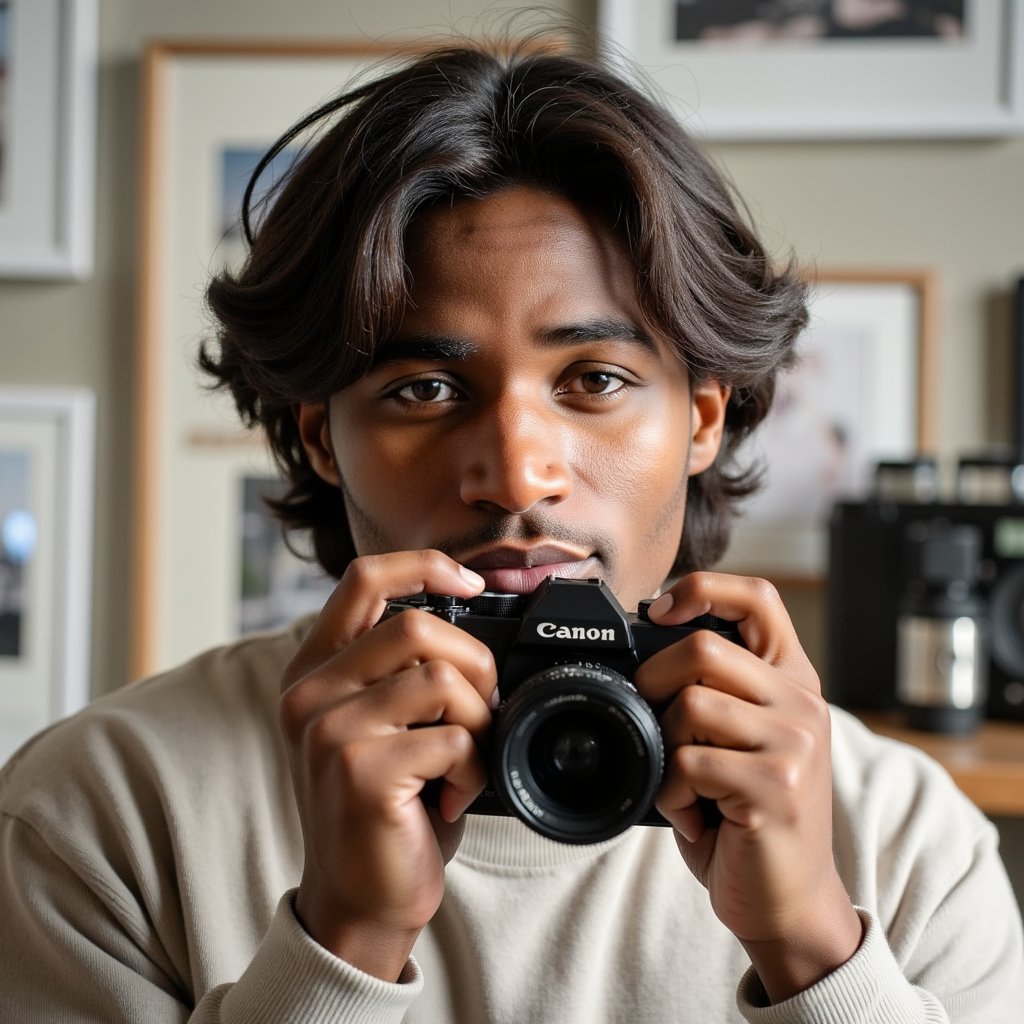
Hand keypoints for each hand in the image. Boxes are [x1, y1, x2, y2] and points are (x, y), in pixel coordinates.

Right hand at [279, 550, 494, 979]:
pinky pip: (453, 738)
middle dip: (475, 664)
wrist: (357, 901)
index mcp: (314, 670)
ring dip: (480, 721)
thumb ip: (399, 670)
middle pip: (417, 625)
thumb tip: (471, 616)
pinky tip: (453, 798)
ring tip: (465, 761)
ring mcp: (329, 731)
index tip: (471, 582)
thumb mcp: (378, 725)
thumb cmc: (384, 808)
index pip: (363, 579)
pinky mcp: (359, 772)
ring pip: (443, 679)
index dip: (424, 566)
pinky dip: (474, 768)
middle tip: (481, 711)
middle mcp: (310, 694)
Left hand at [635, 572, 862, 1001]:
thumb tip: (644, 654)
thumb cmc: (747, 815)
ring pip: (690, 704)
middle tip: (651, 720)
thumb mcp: (741, 740)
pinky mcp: (777, 786)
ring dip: (664, 746)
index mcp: (792, 679)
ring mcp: (795, 743)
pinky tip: (693, 814)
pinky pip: (687, 763)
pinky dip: (671, 793)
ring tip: (683, 780)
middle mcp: (802, 702)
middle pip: (703, 648)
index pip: (758, 597)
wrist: (788, 901)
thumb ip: (715, 692)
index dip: (703, 587)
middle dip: (654, 680)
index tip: (658, 610)